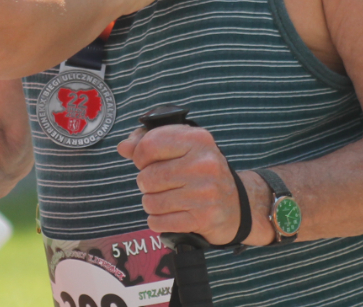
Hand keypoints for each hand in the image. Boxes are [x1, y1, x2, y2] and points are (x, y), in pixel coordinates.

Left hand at [118, 123, 268, 246]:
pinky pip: (159, 222)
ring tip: (166, 199)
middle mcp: (203, 164)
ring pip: (151, 202)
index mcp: (197, 139)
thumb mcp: (183, 147)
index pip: (149, 145)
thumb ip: (150, 141)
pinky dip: (158, 221)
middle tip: (158, 184)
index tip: (147, 162)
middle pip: (147, 177)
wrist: (239, 205)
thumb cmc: (202, 172)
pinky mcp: (202, 218)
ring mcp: (205, 193)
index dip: (139, 156)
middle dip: (146, 183)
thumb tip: (123, 147)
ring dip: (152, 203)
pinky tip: (169, 215)